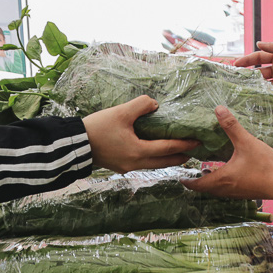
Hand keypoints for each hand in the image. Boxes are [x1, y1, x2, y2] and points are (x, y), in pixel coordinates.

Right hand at [83, 96, 198, 172]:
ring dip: (167, 159)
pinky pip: (143, 164)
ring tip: (177, 153)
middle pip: (164, 162)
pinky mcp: (119, 166)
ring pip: (154, 165)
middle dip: (180, 157)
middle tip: (193, 151)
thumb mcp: (121, 112)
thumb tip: (155, 105)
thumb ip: (141, 105)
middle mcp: (135, 163)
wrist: (75, 145)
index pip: (168, 148)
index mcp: (138, 151)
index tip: (197, 141)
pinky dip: (153, 159)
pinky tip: (153, 152)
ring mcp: (127, 167)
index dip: (184, 144)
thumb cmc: (97, 128)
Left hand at [183, 106, 272, 199]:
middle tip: (192, 173)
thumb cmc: (265, 165)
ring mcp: (238, 193)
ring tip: (208, 171)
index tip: (181, 178)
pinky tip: (230, 172)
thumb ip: (231, 126)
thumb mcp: (246, 142)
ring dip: (211, 183)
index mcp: (222, 179)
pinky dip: (223, 183)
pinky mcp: (247, 193)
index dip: (188, 182)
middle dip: (198, 182)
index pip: (198, 185)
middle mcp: (227, 189)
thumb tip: (218, 109)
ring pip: (218, 190)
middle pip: (207, 189)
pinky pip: (229, 190)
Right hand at [233, 42, 272, 94]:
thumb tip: (259, 43)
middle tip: (234, 81)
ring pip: (264, 85)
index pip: (259, 58)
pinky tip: (257, 100)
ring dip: (254, 87)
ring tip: (242, 92)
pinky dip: (265, 97)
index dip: (247, 61)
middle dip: (246, 76)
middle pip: (258, 72)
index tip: (235, 65)